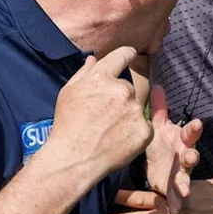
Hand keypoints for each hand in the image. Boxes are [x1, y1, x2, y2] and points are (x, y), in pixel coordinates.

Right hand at [44, 47, 152, 180]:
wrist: (75, 158)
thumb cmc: (68, 125)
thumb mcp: (69, 93)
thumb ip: (84, 73)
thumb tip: (94, 59)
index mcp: (103, 77)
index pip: (123, 55)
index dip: (127, 54)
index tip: (130, 55)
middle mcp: (122, 90)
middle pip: (128, 86)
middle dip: (120, 96)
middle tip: (105, 114)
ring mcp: (135, 110)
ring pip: (136, 106)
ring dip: (127, 114)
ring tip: (109, 130)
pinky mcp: (144, 130)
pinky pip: (144, 126)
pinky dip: (135, 132)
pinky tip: (119, 139)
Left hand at [144, 85, 202, 213]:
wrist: (159, 165)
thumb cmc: (161, 142)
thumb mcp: (159, 126)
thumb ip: (159, 108)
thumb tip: (157, 85)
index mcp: (181, 139)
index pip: (190, 132)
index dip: (194, 129)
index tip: (197, 123)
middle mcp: (184, 156)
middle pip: (191, 155)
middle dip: (192, 156)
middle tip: (192, 157)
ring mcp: (180, 173)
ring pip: (185, 177)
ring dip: (185, 183)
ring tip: (184, 190)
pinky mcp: (172, 187)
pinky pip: (175, 196)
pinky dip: (176, 202)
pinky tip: (176, 210)